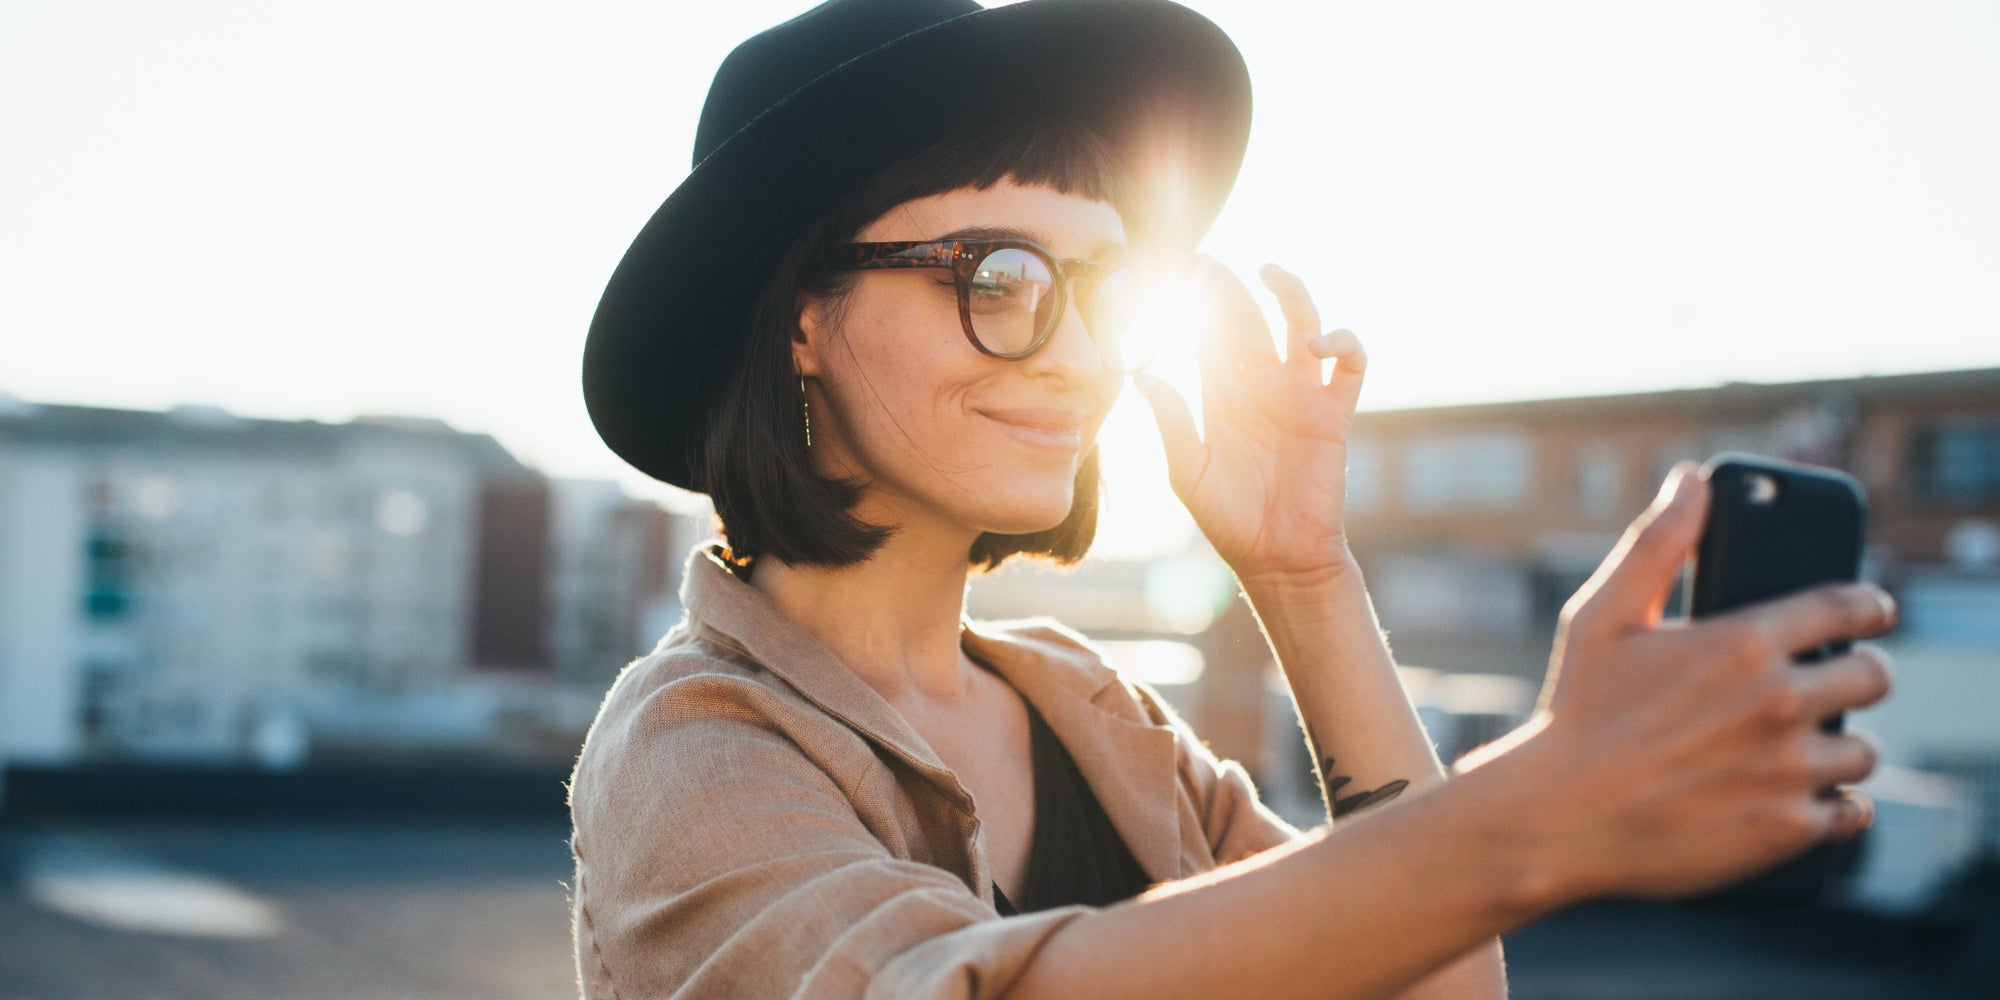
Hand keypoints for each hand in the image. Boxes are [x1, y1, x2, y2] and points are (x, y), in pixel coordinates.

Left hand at [1133, 257, 1366, 583]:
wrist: (1277, 557)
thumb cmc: (1229, 519)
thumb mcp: (1188, 471)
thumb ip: (1171, 422)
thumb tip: (1140, 375)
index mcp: (1222, 395)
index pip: (1209, 334)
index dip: (1198, 302)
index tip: (1177, 271)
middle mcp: (1262, 385)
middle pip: (1249, 320)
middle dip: (1230, 287)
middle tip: (1207, 260)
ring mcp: (1300, 394)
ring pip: (1302, 325)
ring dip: (1292, 294)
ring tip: (1271, 272)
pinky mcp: (1334, 412)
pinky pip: (1348, 366)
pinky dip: (1343, 343)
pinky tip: (1317, 343)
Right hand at [1466, 464, 1896, 901]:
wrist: (1555, 818)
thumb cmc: (1575, 712)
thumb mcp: (1601, 616)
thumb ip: (1656, 543)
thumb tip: (1692, 478)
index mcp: (1743, 643)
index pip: (1847, 607)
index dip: (1869, 605)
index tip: (1874, 611)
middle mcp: (1778, 704)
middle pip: (1873, 677)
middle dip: (1859, 673)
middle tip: (1837, 680)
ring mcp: (1786, 771)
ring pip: (1864, 752)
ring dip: (1841, 746)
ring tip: (1807, 744)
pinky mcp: (1786, 829)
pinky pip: (1852, 812)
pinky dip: (1835, 805)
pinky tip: (1803, 795)